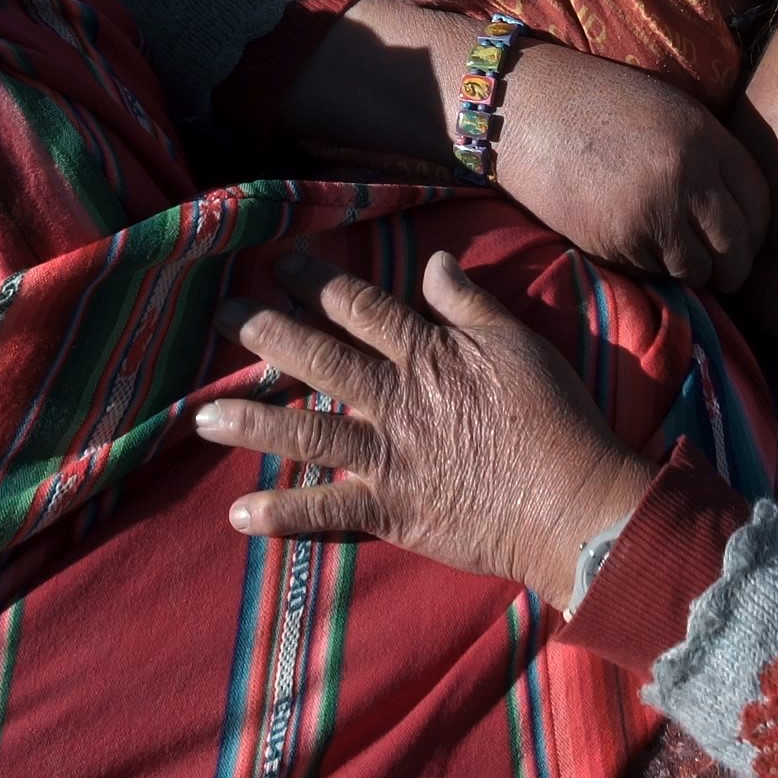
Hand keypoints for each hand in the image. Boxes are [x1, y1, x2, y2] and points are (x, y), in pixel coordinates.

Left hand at [198, 251, 659, 606]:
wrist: (575, 504)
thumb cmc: (557, 421)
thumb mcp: (520, 344)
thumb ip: (470, 304)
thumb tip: (434, 261)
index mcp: (428, 355)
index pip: (361, 307)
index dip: (317, 280)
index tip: (280, 261)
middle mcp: (398, 400)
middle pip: (319, 358)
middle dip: (266, 332)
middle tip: (219, 313)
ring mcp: (390, 457)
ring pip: (307, 432)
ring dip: (252, 422)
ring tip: (201, 416)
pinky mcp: (393, 510)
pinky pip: (328, 512)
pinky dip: (284, 515)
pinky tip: (239, 516)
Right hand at [491, 41, 769, 289]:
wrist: (522, 110)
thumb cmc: (593, 103)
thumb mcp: (667, 110)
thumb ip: (706, 152)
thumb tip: (736, 205)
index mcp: (703, 138)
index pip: (757, 199)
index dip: (758, 227)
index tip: (748, 239)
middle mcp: (686, 178)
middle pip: (736, 244)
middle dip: (734, 267)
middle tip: (726, 273)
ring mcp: (651, 214)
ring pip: (693, 267)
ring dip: (690, 270)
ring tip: (678, 259)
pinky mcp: (616, 242)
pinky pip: (651, 271)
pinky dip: (650, 267)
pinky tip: (635, 244)